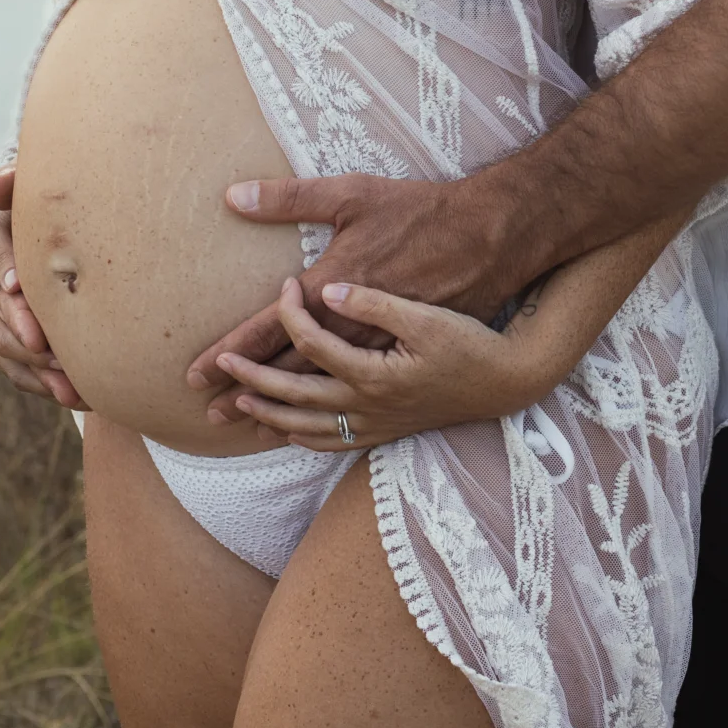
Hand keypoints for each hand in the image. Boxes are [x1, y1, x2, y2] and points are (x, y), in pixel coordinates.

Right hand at [0, 168, 85, 409]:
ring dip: (45, 384)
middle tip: (68, 379)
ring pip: (15, 364)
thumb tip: (15, 286)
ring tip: (78, 397)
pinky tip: (78, 396)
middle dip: (37, 365)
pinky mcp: (11, 335)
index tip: (40, 342)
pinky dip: (47, 384)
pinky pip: (23, 369)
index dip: (19, 327)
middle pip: (7, 345)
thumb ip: (3, 248)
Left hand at [185, 167, 527, 409]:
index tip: (195, 373)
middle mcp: (355, 337)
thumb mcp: (355, 193)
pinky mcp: (406, 365)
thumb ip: (292, 198)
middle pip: (288, 377)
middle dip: (245, 392)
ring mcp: (384, 359)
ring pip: (321, 401)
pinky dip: (324, 421)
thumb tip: (233, 196)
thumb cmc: (422, 212)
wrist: (492, 245)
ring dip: (278, 412)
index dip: (230, 352)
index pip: (270, 332)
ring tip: (247, 422)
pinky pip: (357, 406)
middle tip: (207, 410)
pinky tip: (312, 426)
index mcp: (335, 294)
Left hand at [212, 276, 549, 451]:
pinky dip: (304, 437)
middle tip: (221, 368)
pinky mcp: (386, 430)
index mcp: (373, 370)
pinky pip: (333, 442)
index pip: (312, 343)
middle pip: (295, 395)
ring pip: (309, 426)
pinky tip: (289, 431)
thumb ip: (375, 301)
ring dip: (270, 415)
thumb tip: (327, 289)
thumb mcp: (426, 313)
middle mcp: (368, 403)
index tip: (284, 285)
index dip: (290, 313)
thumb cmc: (469, 339)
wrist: (506, 380)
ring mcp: (376, 422)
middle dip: (254, 380)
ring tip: (240, 405)